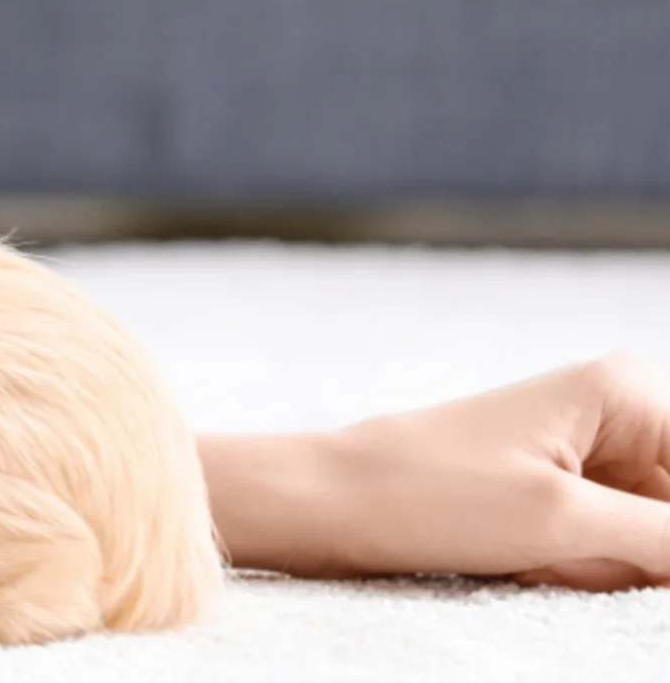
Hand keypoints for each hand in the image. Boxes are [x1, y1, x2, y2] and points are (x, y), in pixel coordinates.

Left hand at [291, 352, 669, 590]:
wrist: (326, 504)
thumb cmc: (430, 494)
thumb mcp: (566, 523)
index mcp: (631, 391)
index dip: (668, 532)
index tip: (597, 531)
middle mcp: (620, 414)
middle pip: (669, 514)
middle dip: (623, 550)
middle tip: (553, 543)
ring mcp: (591, 459)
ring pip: (643, 545)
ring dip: (592, 565)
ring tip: (526, 549)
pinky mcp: (561, 498)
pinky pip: (602, 555)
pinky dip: (568, 570)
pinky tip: (516, 556)